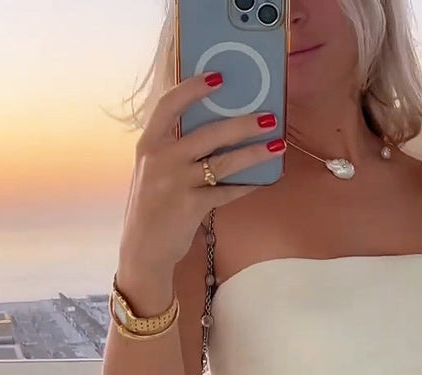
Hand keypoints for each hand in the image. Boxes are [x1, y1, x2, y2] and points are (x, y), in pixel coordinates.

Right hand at [119, 72, 284, 276]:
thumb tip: (215, 131)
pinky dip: (246, 186)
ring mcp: (175, 183)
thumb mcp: (152, 171)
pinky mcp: (191, 206)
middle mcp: (161, 159)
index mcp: (149, 144)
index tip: (219, 77)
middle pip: (209, 132)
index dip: (194, 88)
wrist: (142, 249)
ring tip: (278, 145)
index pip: (169, 105)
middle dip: (243, 124)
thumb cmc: (152, 208)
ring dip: (254, 153)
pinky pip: (226, 192)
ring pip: (224, 162)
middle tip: (269, 117)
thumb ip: (173, 150)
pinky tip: (264, 181)